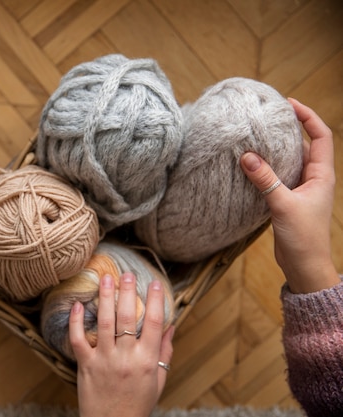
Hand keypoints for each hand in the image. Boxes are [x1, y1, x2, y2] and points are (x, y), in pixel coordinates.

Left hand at [70, 272, 174, 416]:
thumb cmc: (138, 403)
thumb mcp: (158, 379)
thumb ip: (164, 351)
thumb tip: (172, 325)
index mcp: (147, 360)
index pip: (154, 324)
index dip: (156, 301)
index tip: (155, 283)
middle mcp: (126, 357)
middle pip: (128, 317)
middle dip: (127, 292)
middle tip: (126, 273)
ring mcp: (104, 359)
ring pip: (104, 323)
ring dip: (104, 298)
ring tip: (105, 279)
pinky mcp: (85, 364)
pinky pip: (78, 339)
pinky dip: (76, 321)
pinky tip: (77, 304)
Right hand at [240, 98, 339, 292]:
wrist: (304, 266)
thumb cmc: (303, 238)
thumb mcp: (283, 205)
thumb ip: (265, 180)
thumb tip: (247, 156)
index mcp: (321, 176)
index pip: (321, 136)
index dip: (308, 117)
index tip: (289, 104)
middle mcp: (314, 179)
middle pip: (306, 144)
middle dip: (290, 127)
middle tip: (269, 115)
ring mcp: (301, 189)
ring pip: (291, 159)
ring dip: (277, 147)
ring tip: (258, 134)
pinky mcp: (289, 200)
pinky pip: (279, 175)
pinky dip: (267, 166)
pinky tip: (251, 164)